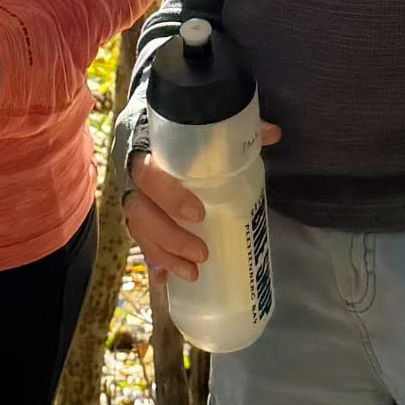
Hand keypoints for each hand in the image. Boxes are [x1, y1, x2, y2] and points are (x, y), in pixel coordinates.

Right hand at [125, 126, 280, 280]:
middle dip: (170, 237)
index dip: (169, 196)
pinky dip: (154, 260)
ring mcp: (133, 198)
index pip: (148, 173)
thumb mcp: (201, 124)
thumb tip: (272, 133)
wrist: (149, 126)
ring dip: (164, 254)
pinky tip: (165, 279)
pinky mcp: (138, 216)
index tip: (198, 214)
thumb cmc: (178, 129)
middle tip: (202, 254)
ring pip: (139, 230)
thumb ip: (234, 128)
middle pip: (139, 211)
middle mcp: (133, 177)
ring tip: (192, 273)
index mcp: (144, 149)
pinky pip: (141, 240)